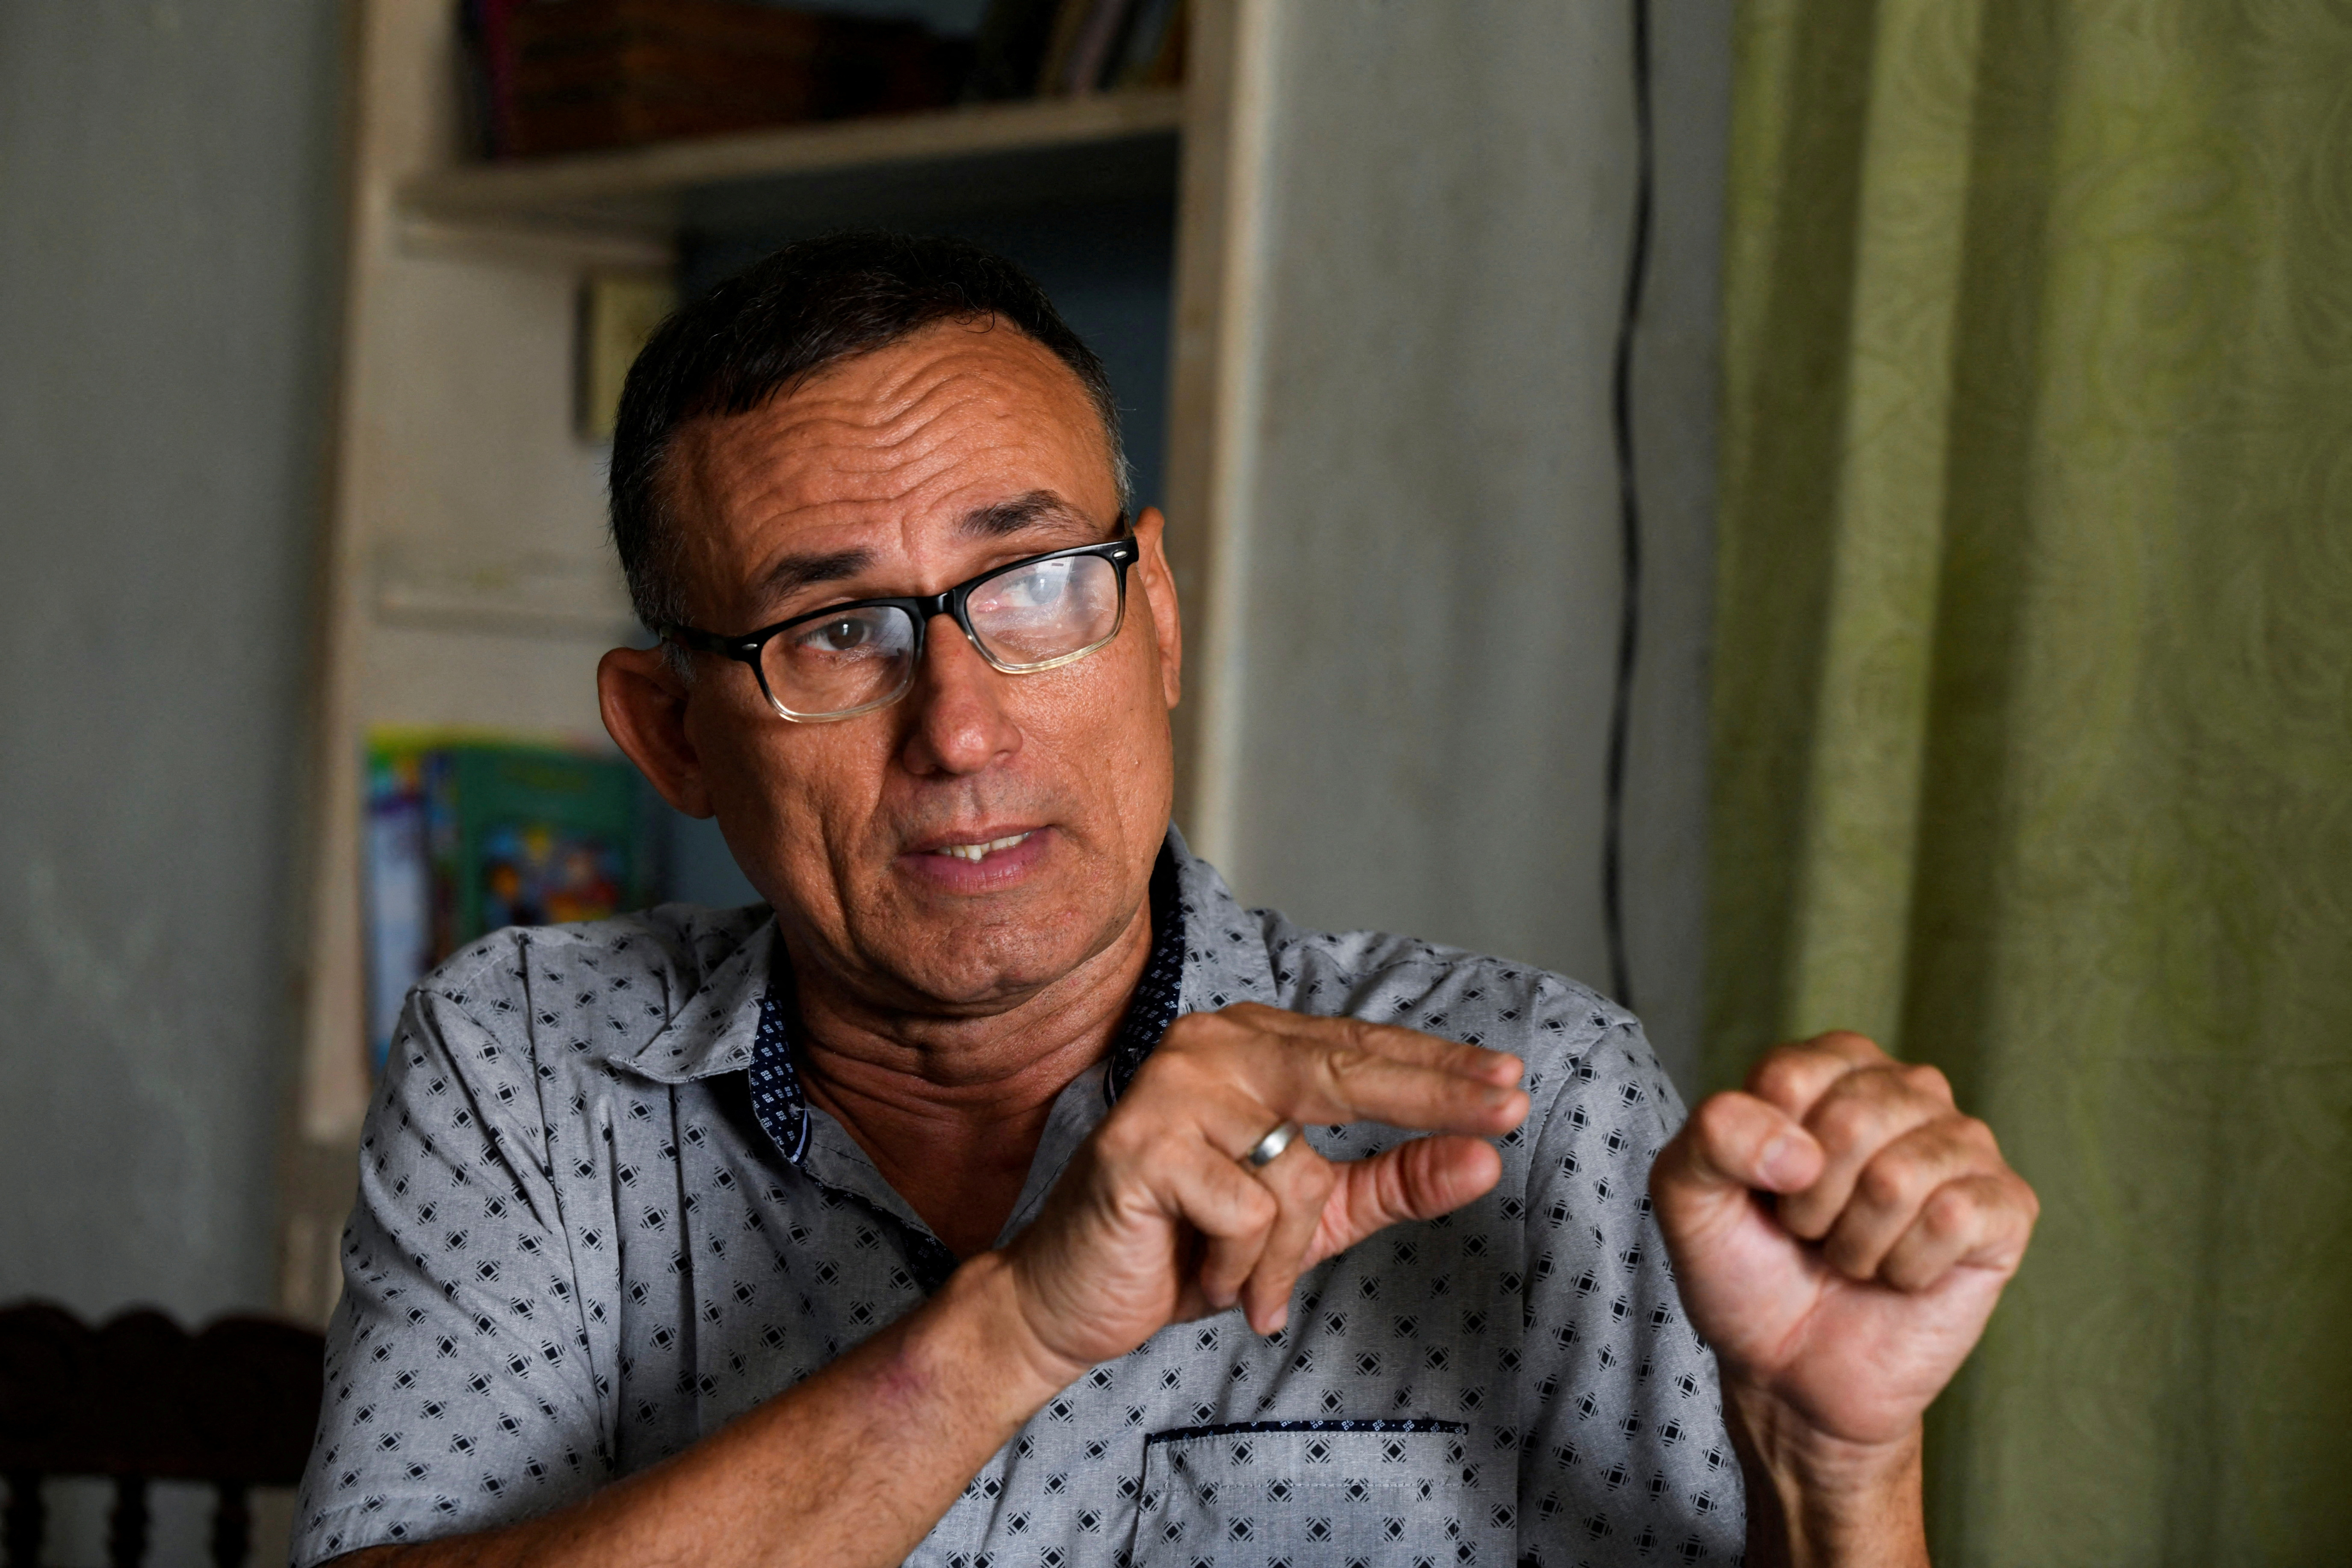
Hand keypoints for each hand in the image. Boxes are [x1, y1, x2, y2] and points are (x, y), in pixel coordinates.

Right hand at [997, 1003, 1528, 1383]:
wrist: (1070, 1301)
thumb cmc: (1188, 1245)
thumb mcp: (1312, 1217)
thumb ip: (1395, 1183)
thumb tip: (1486, 1158)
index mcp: (1250, 1047)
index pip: (1361, 1049)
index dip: (1440, 1068)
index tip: (1514, 1082)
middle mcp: (1210, 1047)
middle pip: (1344, 1068)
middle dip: (1432, 1093)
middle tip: (1509, 1108)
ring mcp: (1171, 1089)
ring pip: (1291, 1169)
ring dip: (1280, 1252)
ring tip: (1244, 1284)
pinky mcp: (1141, 1144)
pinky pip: (1243, 1212)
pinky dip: (1235, 1264)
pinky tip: (1193, 1271)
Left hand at [1649, 1033, 2036, 1556]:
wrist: (1792, 1371)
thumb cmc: (1745, 1270)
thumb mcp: (1687, 1196)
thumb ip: (1711, 1140)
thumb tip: (1798, 1150)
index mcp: (1830, 1066)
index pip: (1791, 1078)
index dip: (1764, 1154)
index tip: (1767, 1191)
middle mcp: (1905, 1089)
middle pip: (1851, 1120)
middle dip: (1813, 1203)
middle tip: (1811, 1232)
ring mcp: (1963, 1145)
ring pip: (1900, 1175)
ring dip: (1857, 1241)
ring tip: (1852, 1255)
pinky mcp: (2006, 1206)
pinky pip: (1955, 1217)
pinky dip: (1907, 1266)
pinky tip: (1900, 1276)